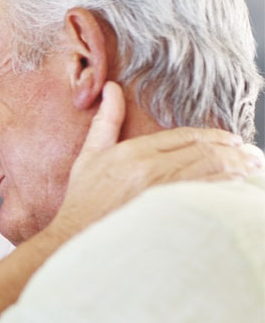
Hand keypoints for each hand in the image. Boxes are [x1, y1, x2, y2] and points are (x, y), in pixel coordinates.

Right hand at [50, 81, 261, 238]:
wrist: (76, 233)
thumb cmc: (83, 198)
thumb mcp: (89, 153)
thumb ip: (106, 120)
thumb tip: (111, 89)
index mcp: (134, 153)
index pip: (184, 136)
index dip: (212, 136)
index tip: (231, 139)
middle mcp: (150, 170)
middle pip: (203, 153)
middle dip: (233, 151)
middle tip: (252, 153)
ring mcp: (160, 194)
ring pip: (209, 173)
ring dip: (236, 169)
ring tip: (253, 167)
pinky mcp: (167, 214)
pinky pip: (204, 196)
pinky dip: (224, 189)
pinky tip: (236, 187)